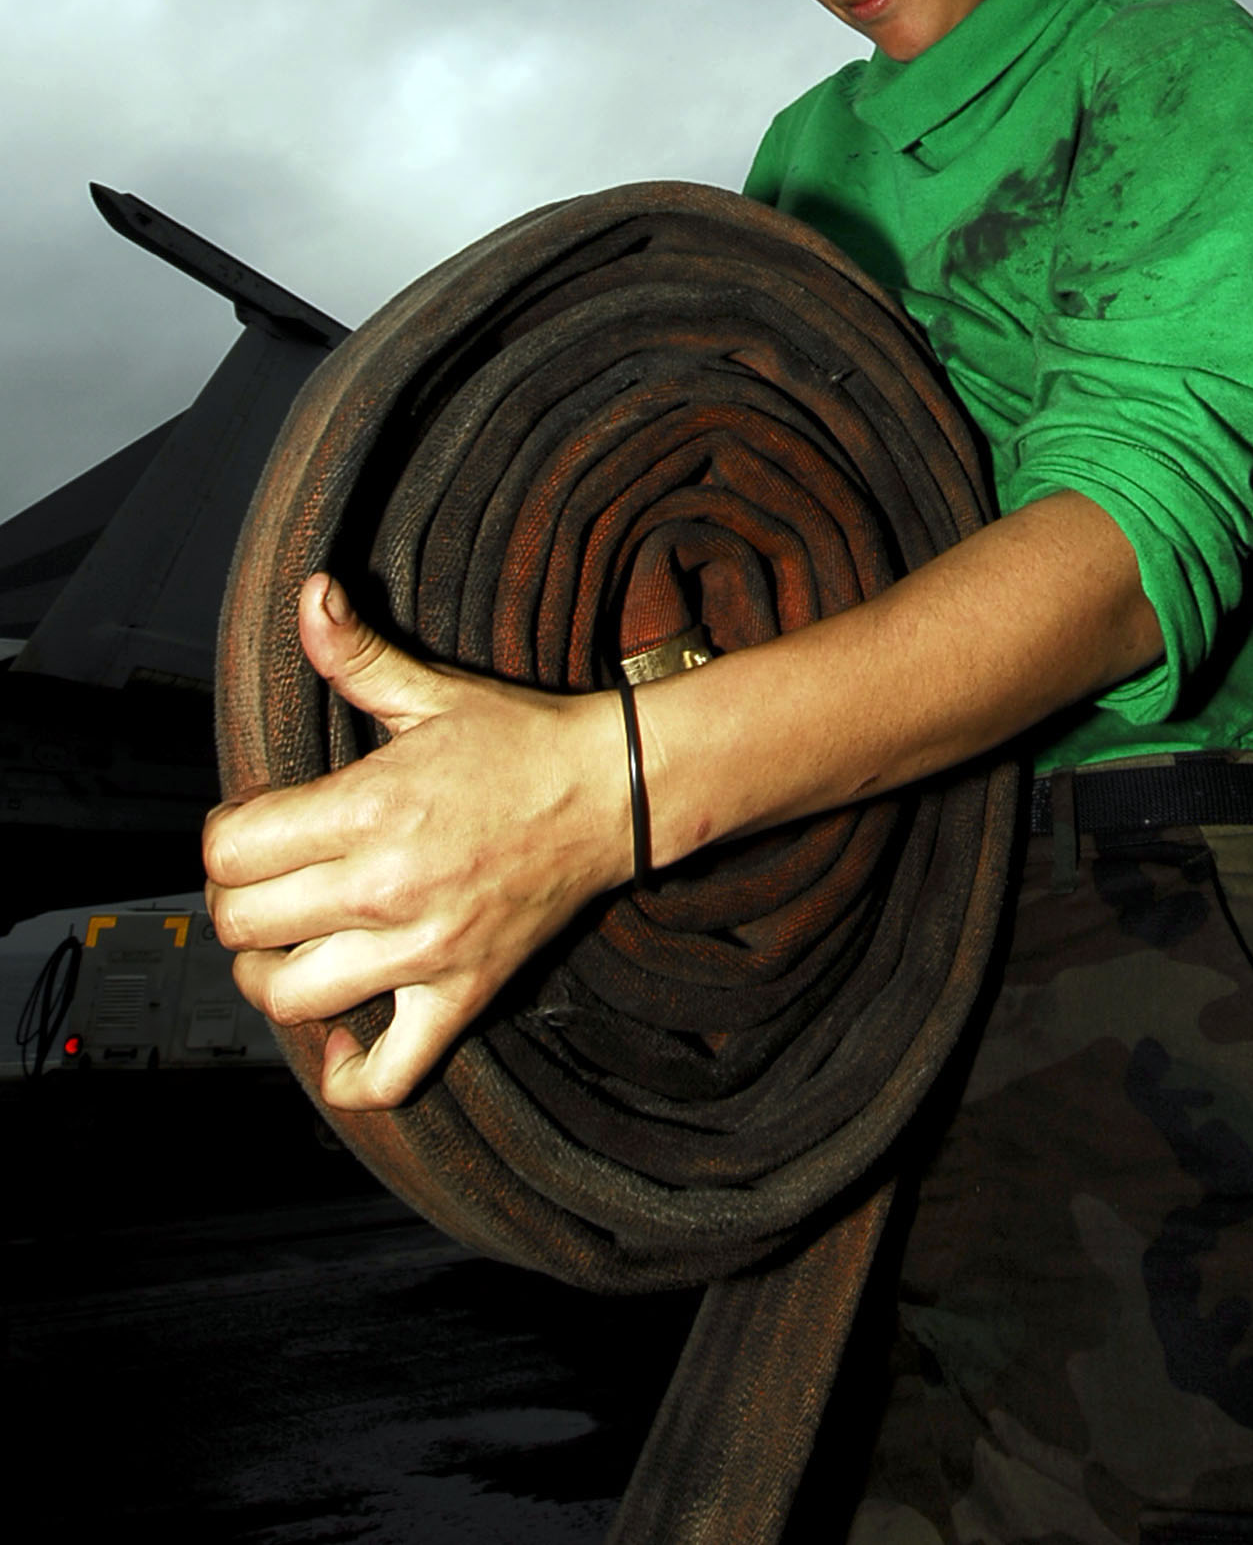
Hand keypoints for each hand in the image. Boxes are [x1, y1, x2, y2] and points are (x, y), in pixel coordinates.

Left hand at [204, 574, 630, 1110]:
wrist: (615, 792)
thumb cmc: (521, 743)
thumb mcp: (431, 692)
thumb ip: (355, 653)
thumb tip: (311, 595)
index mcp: (370, 807)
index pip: (232, 850)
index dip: (225, 838)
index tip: (253, 827)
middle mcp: (388, 886)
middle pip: (245, 925)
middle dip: (236, 903)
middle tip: (264, 883)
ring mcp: (425, 950)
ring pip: (293, 996)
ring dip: (271, 975)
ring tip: (288, 946)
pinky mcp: (462, 993)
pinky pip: (391, 1070)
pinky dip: (352, 1069)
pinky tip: (341, 1031)